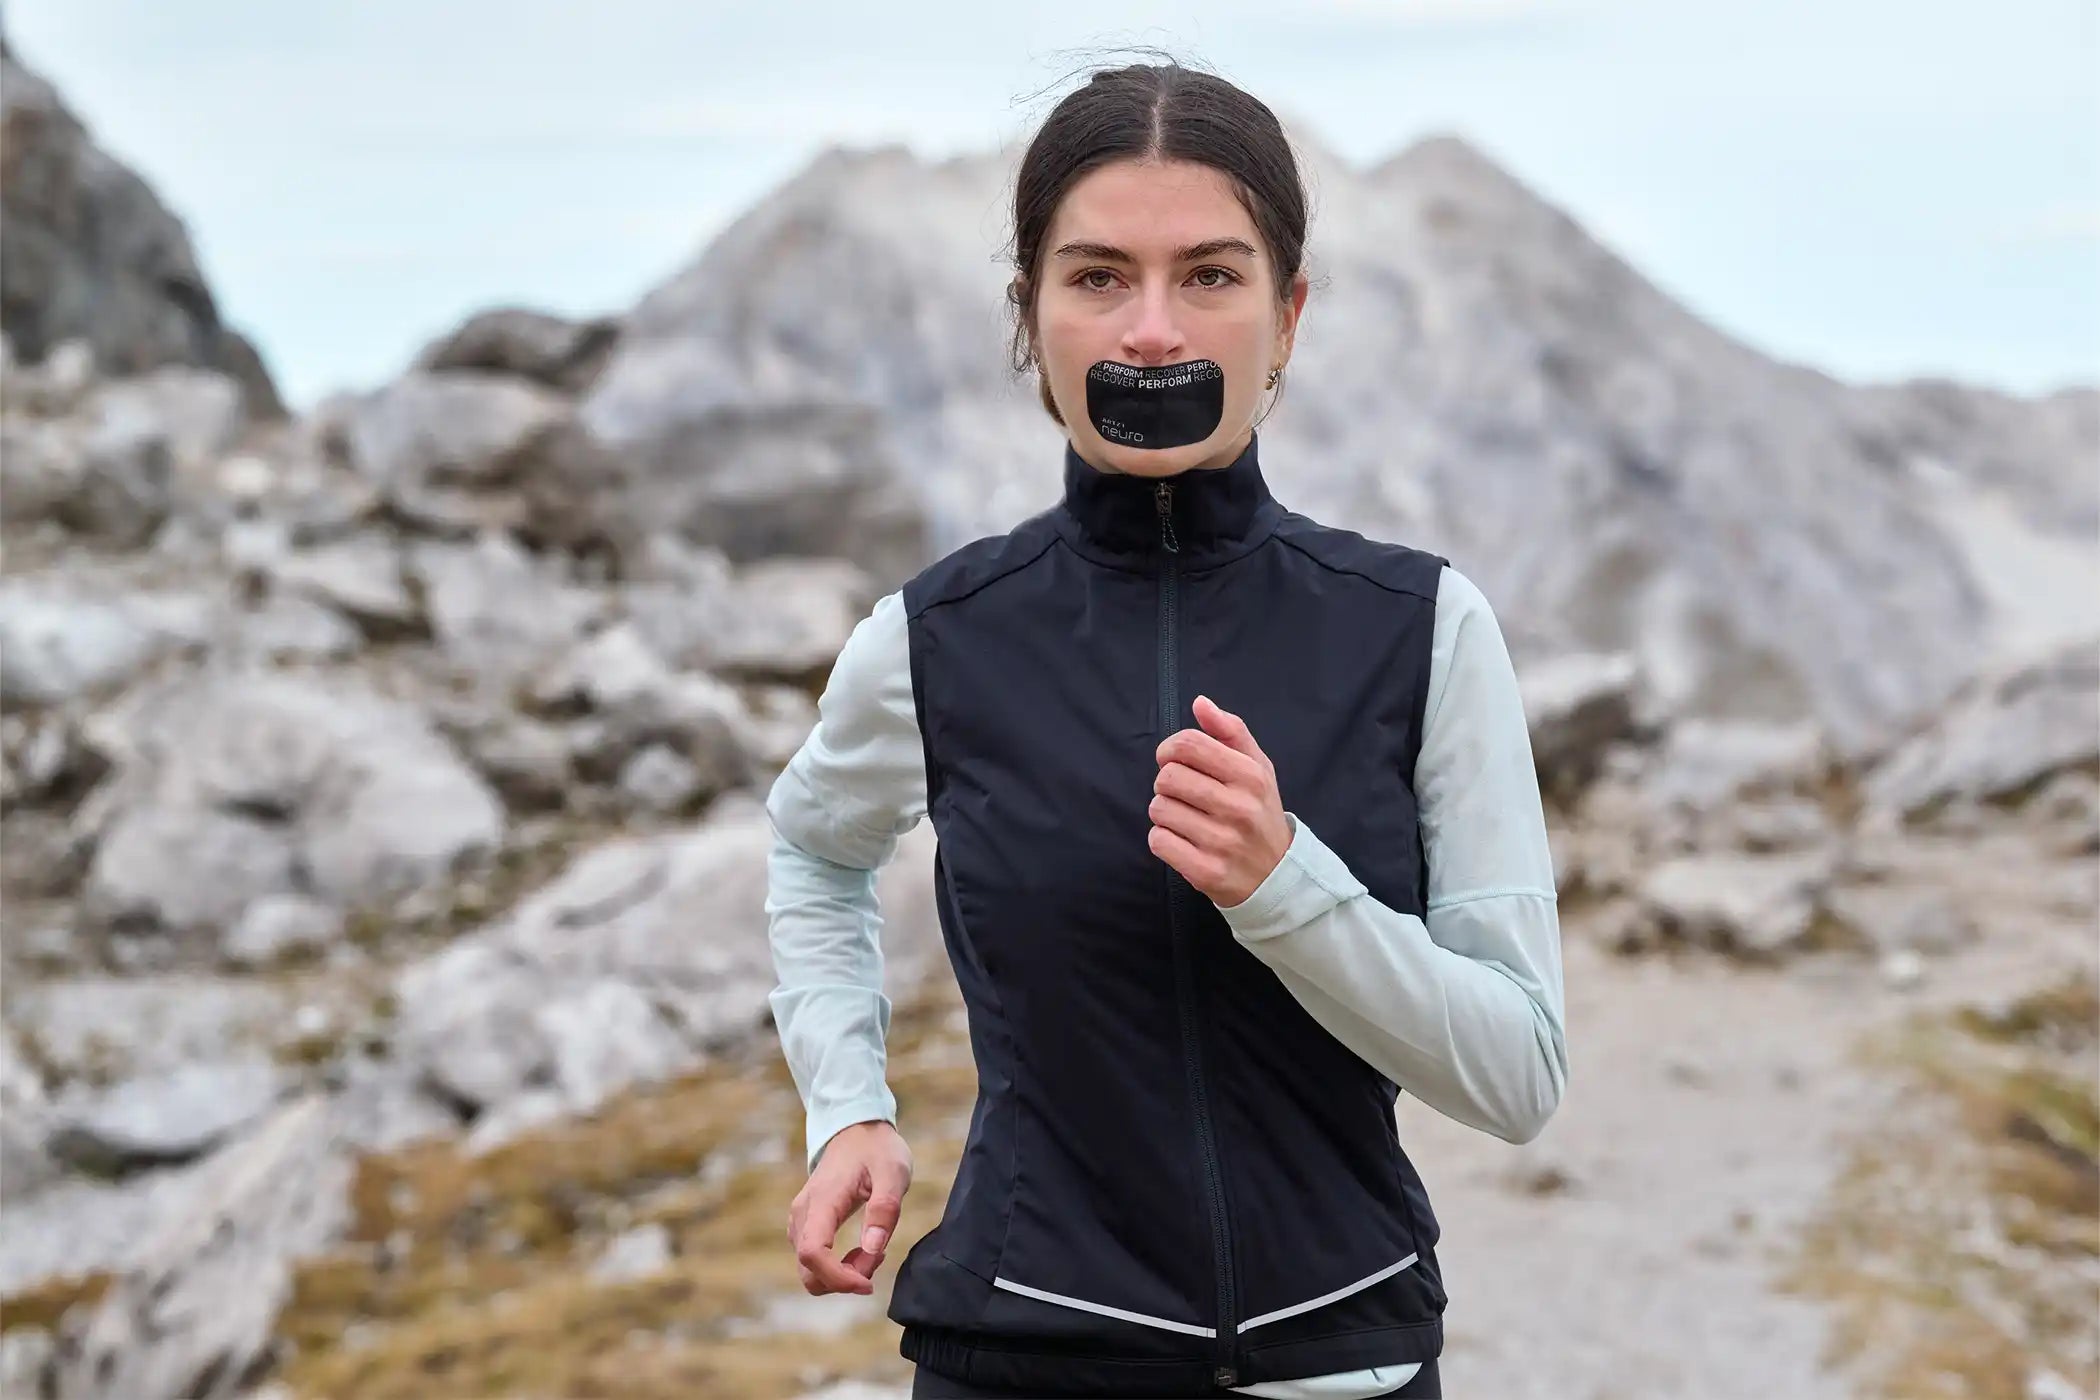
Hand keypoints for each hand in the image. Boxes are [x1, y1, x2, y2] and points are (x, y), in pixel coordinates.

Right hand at [788, 1120, 912, 1295]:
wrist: (857, 1129)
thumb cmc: (877, 1149)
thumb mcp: (893, 1172)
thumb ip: (884, 1209)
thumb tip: (873, 1249)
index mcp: (822, 1200)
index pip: (813, 1252)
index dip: (837, 1277)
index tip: (868, 1282)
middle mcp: (803, 1213)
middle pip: (808, 1270)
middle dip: (843, 1279)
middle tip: (878, 1258)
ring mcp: (801, 1219)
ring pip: (809, 1269)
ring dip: (842, 1274)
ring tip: (874, 1250)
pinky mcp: (807, 1223)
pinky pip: (813, 1258)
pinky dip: (837, 1266)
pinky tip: (863, 1248)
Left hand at [1149, 694, 1292, 908]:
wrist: (1278, 875)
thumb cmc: (1260, 813)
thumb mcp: (1258, 767)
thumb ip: (1230, 731)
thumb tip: (1200, 703)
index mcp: (1250, 776)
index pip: (1189, 745)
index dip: (1169, 748)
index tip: (1172, 759)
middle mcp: (1238, 808)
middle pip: (1168, 777)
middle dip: (1167, 783)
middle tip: (1182, 793)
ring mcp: (1222, 842)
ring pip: (1159, 809)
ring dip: (1165, 812)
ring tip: (1187, 818)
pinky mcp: (1206, 871)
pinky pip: (1159, 841)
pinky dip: (1163, 839)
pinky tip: (1183, 840)